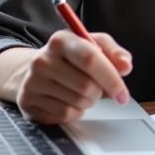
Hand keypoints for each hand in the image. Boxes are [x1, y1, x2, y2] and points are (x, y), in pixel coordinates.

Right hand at [16, 31, 132, 124]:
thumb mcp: (94, 45)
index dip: (111, 78)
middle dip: (100, 92)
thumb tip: (126, 67)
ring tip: (82, 92)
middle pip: (86, 86)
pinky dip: (76, 111)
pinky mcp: (28, 102)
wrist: (36, 70)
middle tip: (99, 88)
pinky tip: (69, 100)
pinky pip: (64, 115)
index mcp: (61, 40)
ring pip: (77, 102)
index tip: (123, 94)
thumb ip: (114, 53)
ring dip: (89, 101)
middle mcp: (42, 60)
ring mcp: (32, 82)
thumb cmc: (72, 57)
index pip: (90, 60)